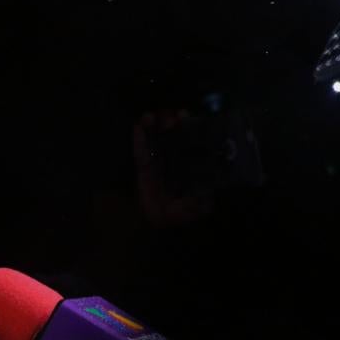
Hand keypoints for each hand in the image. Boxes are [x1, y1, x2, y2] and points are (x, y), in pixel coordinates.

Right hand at [133, 110, 214, 227]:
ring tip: (149, 116)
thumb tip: (202, 198)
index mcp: (189, 165)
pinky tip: (137, 127)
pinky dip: (138, 140)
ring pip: (155, 140)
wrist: (159, 223)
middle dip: (170, 124)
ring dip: (152, 126)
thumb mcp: (195, 209)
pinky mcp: (143, 168)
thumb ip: (198, 203)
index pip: (190, 142)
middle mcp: (174, 159)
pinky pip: (140, 152)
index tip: (186, 117)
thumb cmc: (181, 212)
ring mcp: (158, 162)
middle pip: (172, 136)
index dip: (189, 128)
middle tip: (170, 116)